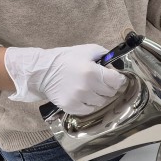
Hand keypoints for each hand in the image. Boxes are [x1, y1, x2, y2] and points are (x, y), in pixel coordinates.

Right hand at [4, 44, 126, 115]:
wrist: (43, 71)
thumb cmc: (66, 59)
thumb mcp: (87, 50)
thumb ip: (105, 55)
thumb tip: (115, 66)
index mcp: (93, 72)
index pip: (117, 81)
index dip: (117, 79)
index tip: (113, 77)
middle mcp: (88, 87)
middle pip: (110, 92)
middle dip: (108, 87)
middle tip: (100, 82)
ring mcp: (79, 99)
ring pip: (101, 102)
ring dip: (99, 96)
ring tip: (91, 89)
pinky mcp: (71, 107)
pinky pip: (89, 110)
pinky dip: (89, 104)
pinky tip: (84, 97)